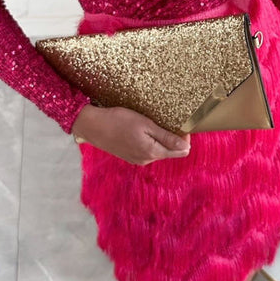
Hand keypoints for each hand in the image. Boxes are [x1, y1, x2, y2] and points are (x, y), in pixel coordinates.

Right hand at [72, 104, 191, 165]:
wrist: (92, 125)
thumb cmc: (119, 121)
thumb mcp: (145, 125)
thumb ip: (166, 137)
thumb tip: (186, 147)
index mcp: (152, 152)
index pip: (180, 151)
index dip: (183, 137)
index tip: (178, 123)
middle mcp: (146, 160)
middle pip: (169, 151)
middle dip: (171, 138)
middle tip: (164, 120)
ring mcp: (137, 160)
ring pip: (158, 150)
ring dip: (159, 139)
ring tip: (150, 123)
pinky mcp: (129, 156)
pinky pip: (147, 150)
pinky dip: (149, 141)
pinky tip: (140, 130)